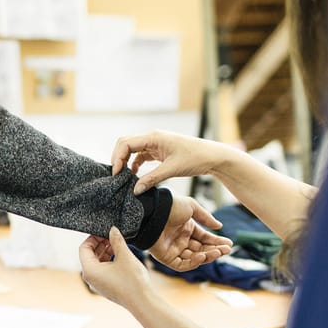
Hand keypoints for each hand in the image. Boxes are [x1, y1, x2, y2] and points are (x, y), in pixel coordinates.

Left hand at [79, 226, 151, 308]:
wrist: (143, 302)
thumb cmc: (132, 281)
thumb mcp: (124, 255)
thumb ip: (117, 240)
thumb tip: (112, 230)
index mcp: (89, 271)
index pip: (84, 248)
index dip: (93, 238)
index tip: (104, 232)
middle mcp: (90, 279)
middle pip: (89, 256)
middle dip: (100, 244)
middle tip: (112, 236)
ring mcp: (98, 285)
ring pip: (97, 263)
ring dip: (105, 252)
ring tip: (118, 245)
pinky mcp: (106, 288)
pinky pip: (103, 271)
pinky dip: (109, 262)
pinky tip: (120, 257)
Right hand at [111, 130, 244, 194]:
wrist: (212, 157)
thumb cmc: (195, 158)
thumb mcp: (172, 170)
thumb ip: (152, 179)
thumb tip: (135, 190)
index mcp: (154, 137)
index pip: (126, 143)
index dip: (117, 157)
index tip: (116, 173)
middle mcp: (153, 137)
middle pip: (126, 144)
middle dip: (118, 158)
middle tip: (115, 175)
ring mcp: (156, 144)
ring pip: (133, 149)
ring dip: (126, 161)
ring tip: (123, 177)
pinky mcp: (160, 151)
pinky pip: (142, 155)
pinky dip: (136, 164)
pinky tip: (135, 175)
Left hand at [147, 194, 232, 271]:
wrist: (152, 212)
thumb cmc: (169, 206)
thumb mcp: (191, 207)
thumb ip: (206, 218)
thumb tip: (219, 226)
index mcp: (186, 228)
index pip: (205, 238)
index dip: (217, 242)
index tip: (229, 244)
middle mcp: (181, 240)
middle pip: (201, 250)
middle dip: (214, 250)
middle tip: (226, 250)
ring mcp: (173, 250)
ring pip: (194, 258)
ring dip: (207, 257)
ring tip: (217, 252)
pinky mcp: (166, 258)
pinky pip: (182, 265)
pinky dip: (193, 263)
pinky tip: (202, 256)